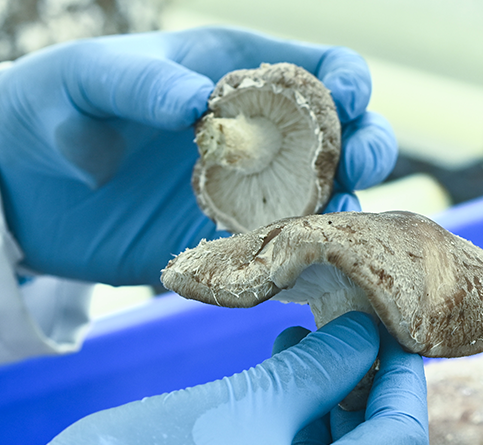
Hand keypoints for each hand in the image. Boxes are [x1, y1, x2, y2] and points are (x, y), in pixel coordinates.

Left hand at [0, 26, 398, 285]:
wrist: (17, 189)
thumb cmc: (49, 107)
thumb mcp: (85, 79)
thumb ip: (142, 83)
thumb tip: (201, 102)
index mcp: (237, 75)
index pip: (317, 70)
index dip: (347, 81)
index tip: (350, 99)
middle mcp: (261, 136)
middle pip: (346, 137)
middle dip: (368, 147)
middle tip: (357, 164)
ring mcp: (254, 193)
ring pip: (331, 198)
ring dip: (350, 207)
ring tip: (339, 217)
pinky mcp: (236, 244)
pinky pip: (290, 251)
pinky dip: (310, 256)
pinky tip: (308, 258)